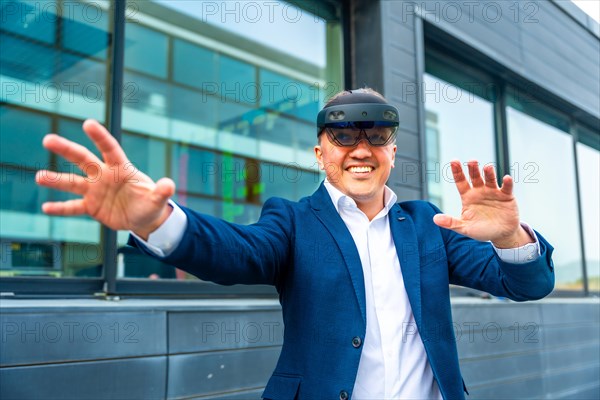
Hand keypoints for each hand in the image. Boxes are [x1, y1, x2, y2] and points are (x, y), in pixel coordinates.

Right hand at [36, 119, 174, 239]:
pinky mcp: (91, 207)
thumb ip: (162, 191)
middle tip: (48, 139)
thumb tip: (169, 184)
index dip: (100, 137)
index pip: (110, 149)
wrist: (143, 218)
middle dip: (66, 149)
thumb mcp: (158, 199)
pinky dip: (60, 208)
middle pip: (83, 159)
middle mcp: (104, 176)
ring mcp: (95, 191)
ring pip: (72, 182)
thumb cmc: (150, 202)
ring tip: (39, 176)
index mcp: (121, 169)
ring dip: (56, 179)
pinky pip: (73, 207)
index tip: (88, 123)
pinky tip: (45, 208)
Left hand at [433, 160, 532, 247]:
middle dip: (473, 169)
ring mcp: (493, 192)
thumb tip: (435, 219)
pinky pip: (507, 188)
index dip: (457, 171)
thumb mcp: (464, 228)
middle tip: (472, 161)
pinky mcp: (507, 197)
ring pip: (490, 180)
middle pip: (475, 177)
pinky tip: (506, 178)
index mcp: (468, 196)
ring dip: (489, 173)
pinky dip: (507, 183)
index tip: (453, 161)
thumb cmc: (481, 230)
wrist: (500, 235)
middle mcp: (480, 191)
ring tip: (488, 167)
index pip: (461, 182)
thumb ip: (451, 223)